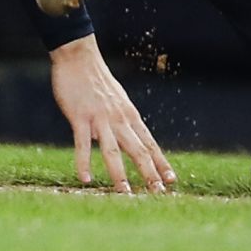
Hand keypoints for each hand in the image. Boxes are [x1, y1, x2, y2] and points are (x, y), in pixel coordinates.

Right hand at [48, 36, 173, 193]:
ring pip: (112, 151)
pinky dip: (84, 162)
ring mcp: (99, 119)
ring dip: (119, 174)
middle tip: (158, 193)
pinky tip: (86, 179)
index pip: (149, 143)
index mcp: (129, 115)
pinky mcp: (80, 117)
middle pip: (138, 150)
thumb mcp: (118, 99)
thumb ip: (124, 118)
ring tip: (125, 193)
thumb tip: (133, 134)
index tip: (172, 181)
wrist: (78, 56)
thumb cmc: (96, 79)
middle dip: (149, 173)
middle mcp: (119, 119)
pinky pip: (82, 144)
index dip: (161, 162)